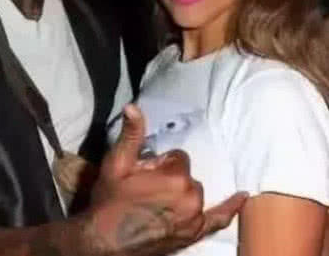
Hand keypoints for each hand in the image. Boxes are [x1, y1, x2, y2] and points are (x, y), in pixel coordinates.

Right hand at [80, 104, 246, 254]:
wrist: (106, 241)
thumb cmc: (110, 201)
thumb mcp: (116, 165)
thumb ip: (130, 135)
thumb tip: (133, 106)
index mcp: (175, 176)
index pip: (177, 157)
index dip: (158, 164)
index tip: (142, 174)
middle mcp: (192, 196)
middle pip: (187, 175)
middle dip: (169, 178)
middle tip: (145, 189)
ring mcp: (195, 217)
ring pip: (195, 193)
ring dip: (182, 193)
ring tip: (158, 202)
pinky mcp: (194, 233)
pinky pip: (219, 219)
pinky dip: (232, 207)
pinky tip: (242, 196)